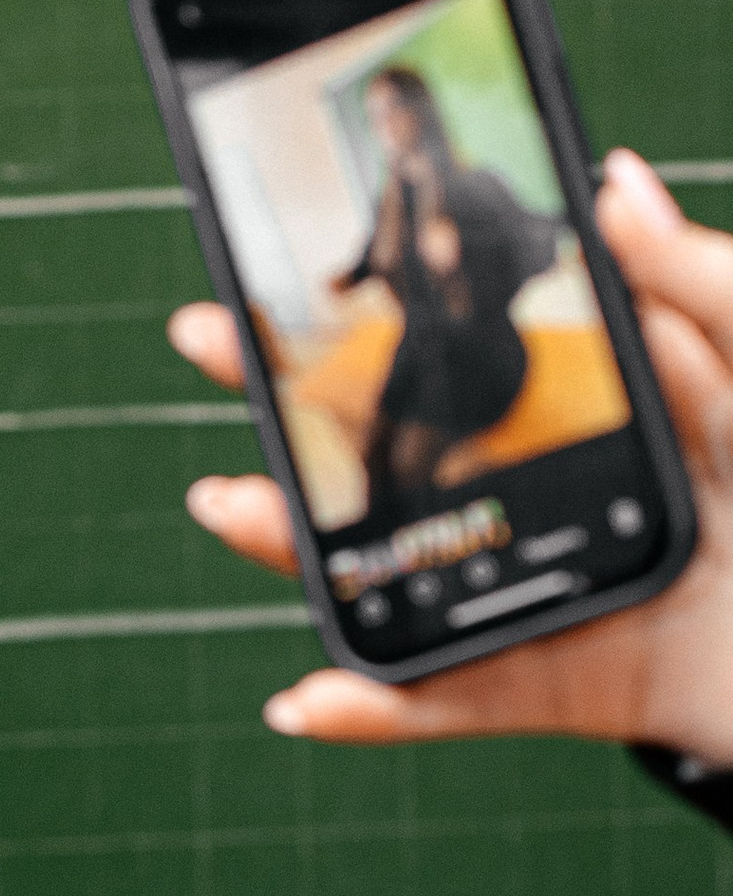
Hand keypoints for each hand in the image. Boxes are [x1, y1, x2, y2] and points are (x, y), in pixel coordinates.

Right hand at [177, 151, 732, 756]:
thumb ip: (708, 284)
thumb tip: (612, 183)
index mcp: (653, 398)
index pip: (507, 330)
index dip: (405, 295)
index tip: (318, 249)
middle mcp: (600, 488)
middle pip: (432, 440)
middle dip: (313, 398)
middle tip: (213, 342)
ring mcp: (588, 588)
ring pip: (427, 568)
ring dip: (314, 549)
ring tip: (233, 503)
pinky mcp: (597, 690)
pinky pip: (475, 703)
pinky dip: (389, 712)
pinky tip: (312, 697)